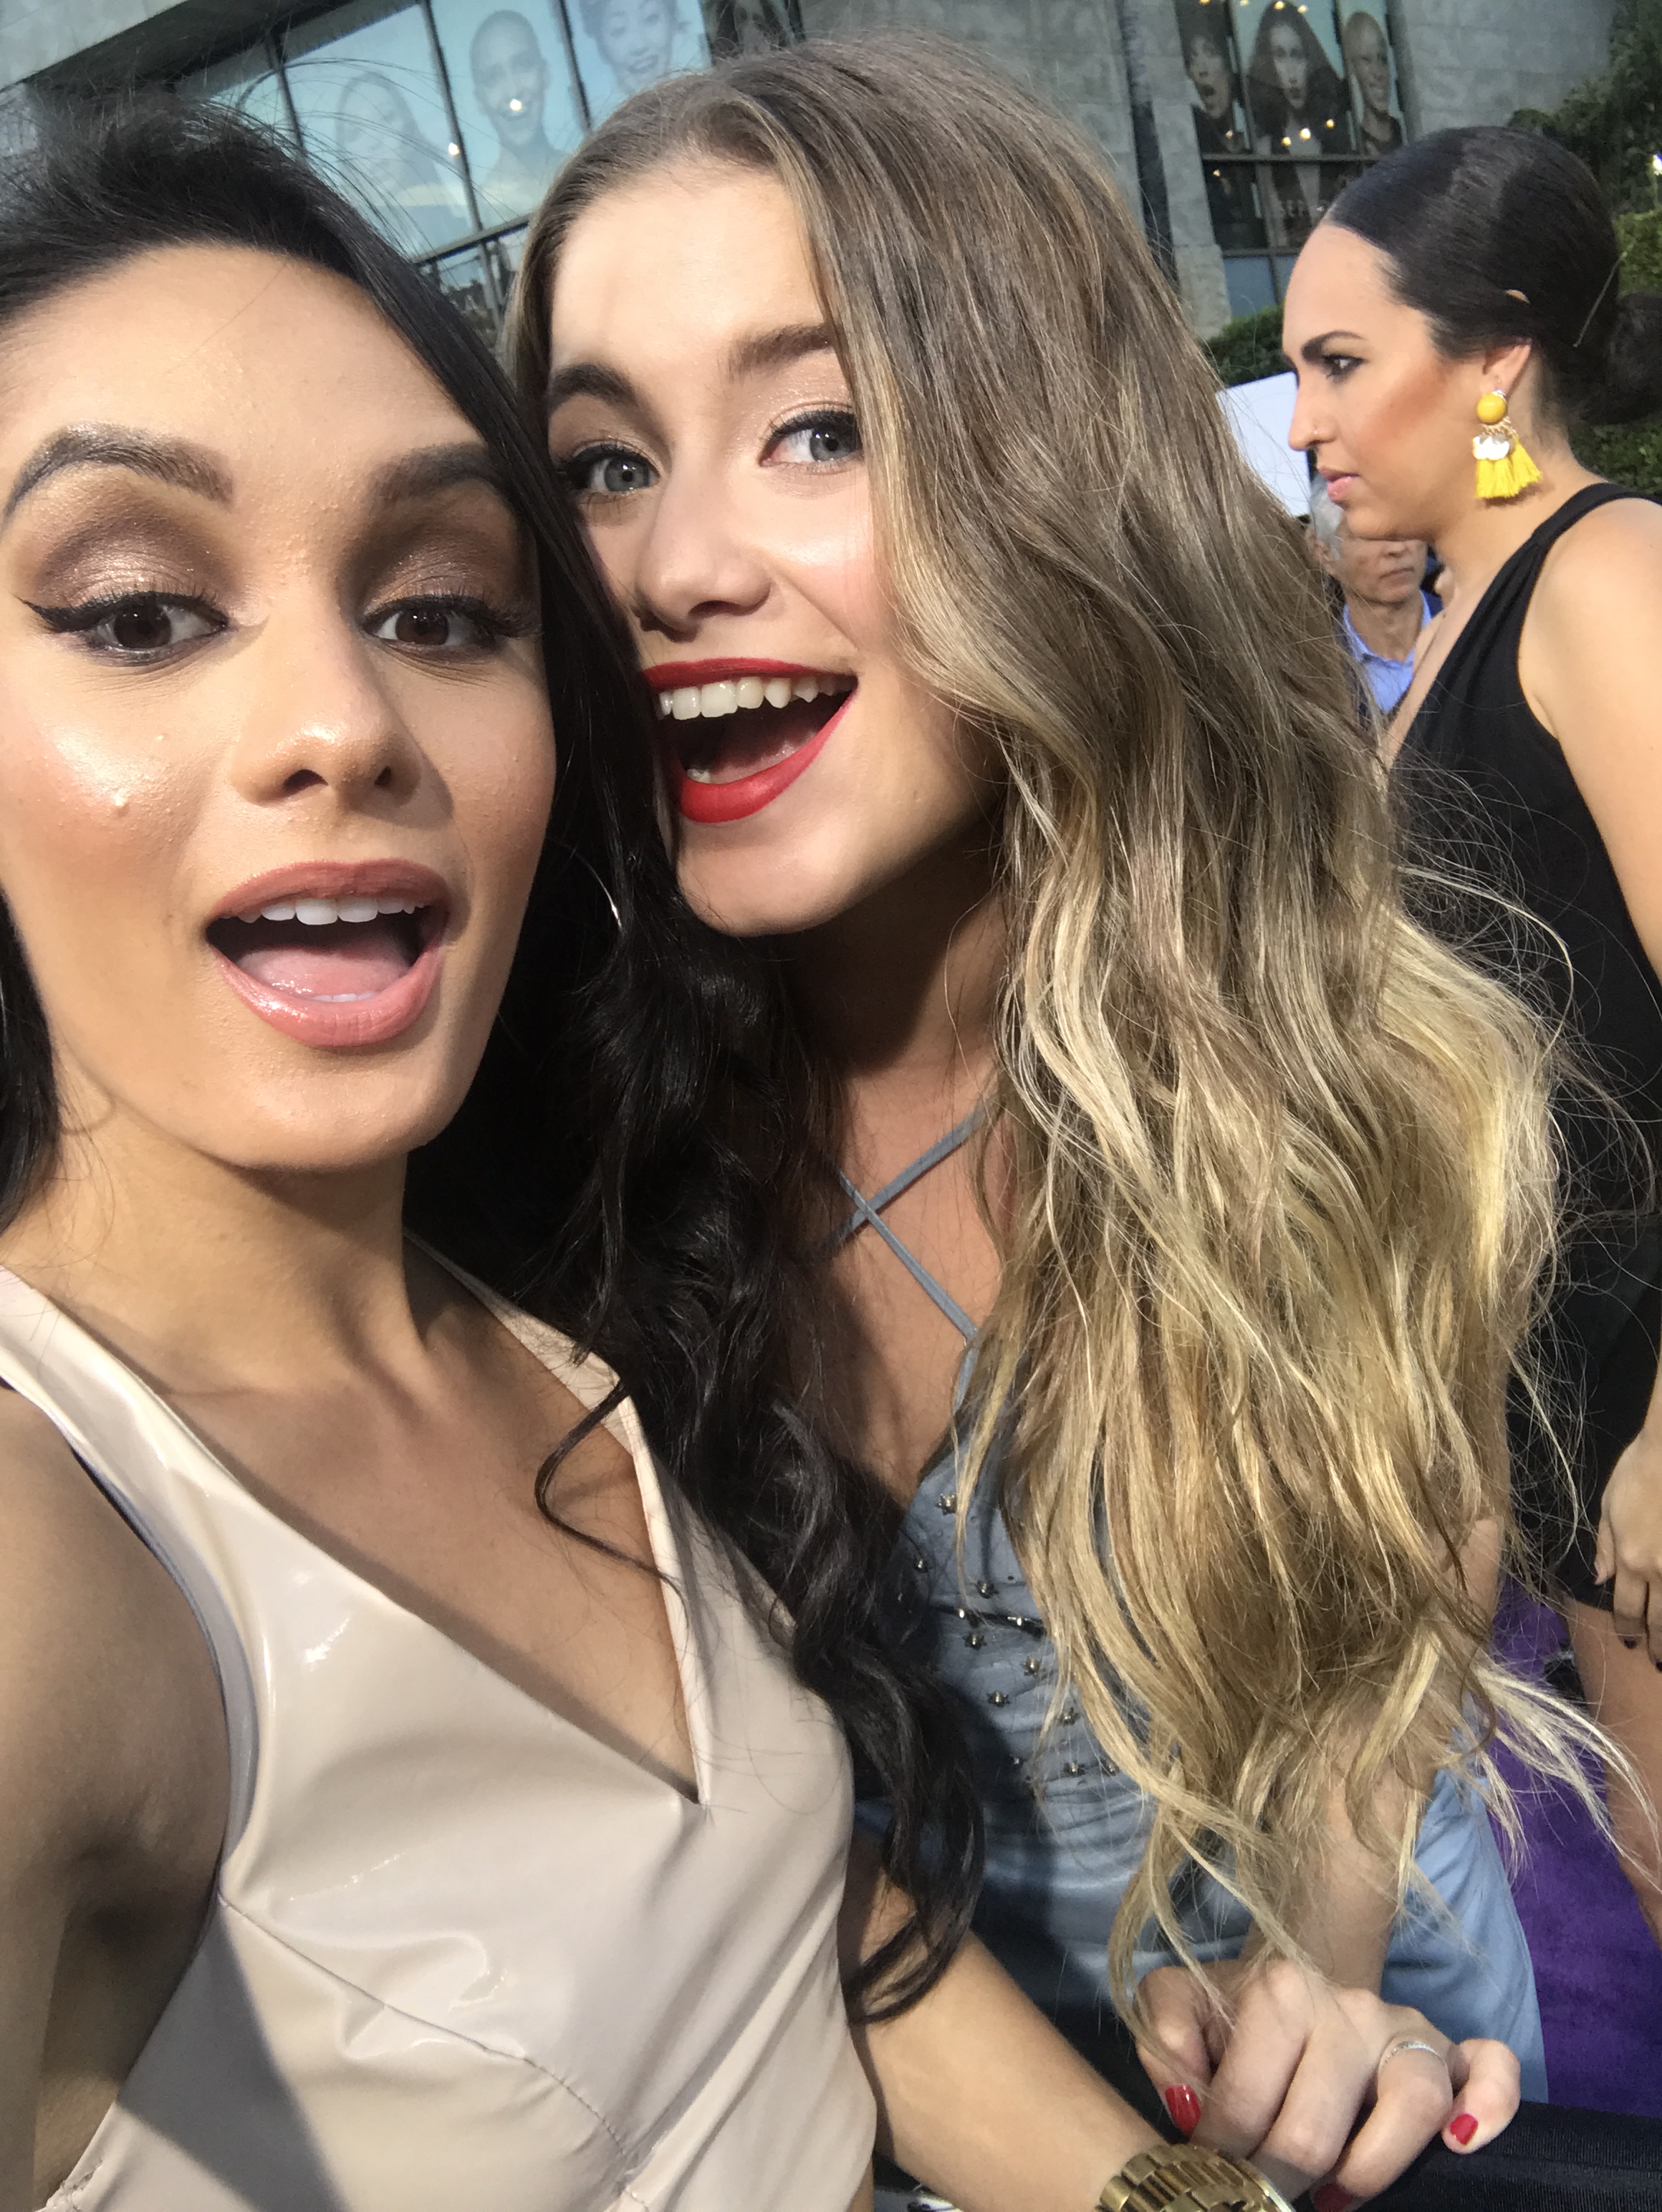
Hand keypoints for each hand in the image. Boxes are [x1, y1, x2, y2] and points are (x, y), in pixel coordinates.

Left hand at [1136, 1956, 1519, 2204]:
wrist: (1296, 1986)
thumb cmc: (1236, 2015)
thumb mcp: (1179, 2006)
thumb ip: (1165, 2037)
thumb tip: (1186, 2102)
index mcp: (1279, 1990)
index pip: (1245, 2102)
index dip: (1222, 2155)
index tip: (1214, 2170)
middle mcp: (1350, 2003)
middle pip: (1318, 2125)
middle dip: (1281, 2179)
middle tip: (1264, 2192)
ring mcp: (1407, 2027)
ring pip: (1412, 2103)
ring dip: (1369, 2168)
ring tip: (1335, 2195)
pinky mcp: (1453, 2050)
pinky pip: (1492, 2068)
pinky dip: (1489, 2104)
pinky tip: (1461, 2143)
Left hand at [1594, 1422, 1661, 1661]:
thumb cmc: (1640, 1471)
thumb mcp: (1609, 1505)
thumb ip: (1606, 1546)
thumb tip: (1599, 1580)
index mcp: (1631, 1559)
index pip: (1626, 1606)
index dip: (1627, 1628)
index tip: (1630, 1641)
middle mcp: (1661, 1570)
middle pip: (1659, 1618)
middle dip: (1657, 1643)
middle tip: (1658, 1661)